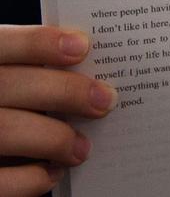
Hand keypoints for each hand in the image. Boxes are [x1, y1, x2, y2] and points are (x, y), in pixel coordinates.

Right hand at [0, 26, 116, 196]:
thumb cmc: (4, 104)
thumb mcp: (7, 80)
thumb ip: (31, 73)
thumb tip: (93, 74)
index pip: (2, 44)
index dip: (40, 43)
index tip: (82, 47)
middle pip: (12, 86)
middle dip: (66, 91)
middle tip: (106, 101)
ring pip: (8, 130)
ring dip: (56, 138)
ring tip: (83, 148)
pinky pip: (2, 180)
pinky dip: (32, 178)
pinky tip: (53, 172)